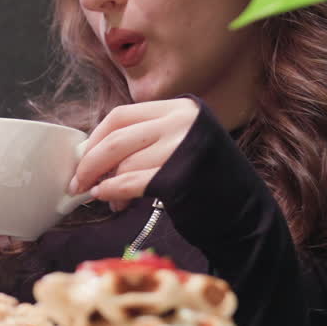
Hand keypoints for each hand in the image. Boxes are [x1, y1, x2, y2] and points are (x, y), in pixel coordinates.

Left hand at [68, 99, 199, 211]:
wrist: (250, 217)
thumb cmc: (208, 183)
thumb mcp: (180, 145)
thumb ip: (144, 141)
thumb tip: (92, 154)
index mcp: (182, 108)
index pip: (121, 116)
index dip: (95, 138)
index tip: (82, 157)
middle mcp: (183, 122)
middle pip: (115, 138)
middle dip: (89, 162)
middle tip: (77, 182)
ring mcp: (182, 148)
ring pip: (122, 163)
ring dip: (106, 184)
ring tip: (110, 199)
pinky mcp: (179, 177)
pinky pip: (130, 182)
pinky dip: (113, 192)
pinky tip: (111, 200)